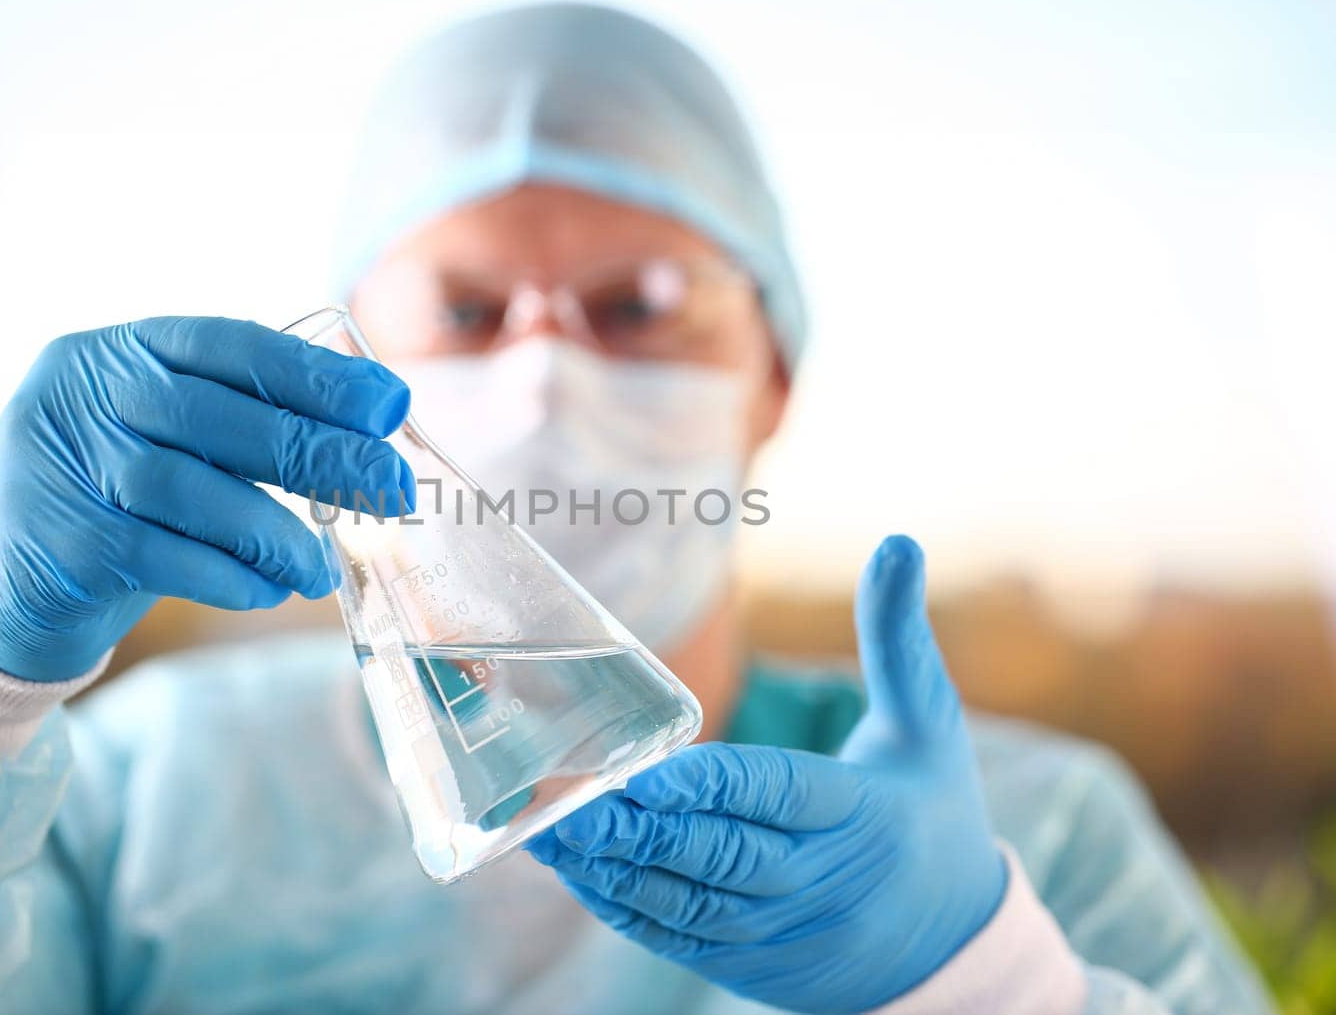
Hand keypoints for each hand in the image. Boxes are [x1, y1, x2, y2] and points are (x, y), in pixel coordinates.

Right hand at [0, 316, 412, 681]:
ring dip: (275, 534)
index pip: (232, 346)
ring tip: (319, 567)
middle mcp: (82, 392)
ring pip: (193, 490)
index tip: (390, 406)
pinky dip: (230, 576)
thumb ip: (245, 423)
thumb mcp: (171, 441)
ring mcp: (61, 462)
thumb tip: (371, 428)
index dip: (317, 376)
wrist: (9, 588)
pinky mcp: (58, 538)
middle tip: (390, 489)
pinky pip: (165, 556)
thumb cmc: (121, 503)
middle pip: (221, 418)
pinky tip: (267, 589)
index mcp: (119, 349)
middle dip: (321, 454)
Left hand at [526, 535, 1005, 1013]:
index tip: (649, 773)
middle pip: (719, 854)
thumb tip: (898, 542)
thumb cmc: (930, 809)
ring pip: (689, 901)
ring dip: (618, 872)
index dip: (712, 786)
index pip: (777, 794)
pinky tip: (578, 872)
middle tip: (572, 806)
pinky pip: (678, 937)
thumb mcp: (928, 722)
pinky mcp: (747, 961)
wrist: (951, 942)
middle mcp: (816, 878)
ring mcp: (780, 928)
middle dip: (643, 832)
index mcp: (861, 815)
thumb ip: (897, 635)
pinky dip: (626, 907)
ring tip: (553, 836)